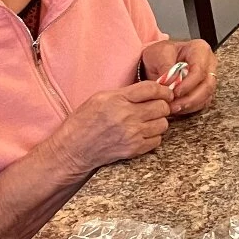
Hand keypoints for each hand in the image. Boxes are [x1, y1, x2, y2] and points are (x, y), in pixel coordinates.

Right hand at [47, 82, 173, 176]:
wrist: (73, 149)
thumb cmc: (84, 121)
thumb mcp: (100, 98)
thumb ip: (125, 93)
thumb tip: (150, 90)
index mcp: (117, 99)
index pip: (152, 89)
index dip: (163, 89)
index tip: (165, 92)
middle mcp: (126, 116)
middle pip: (162, 106)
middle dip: (162, 105)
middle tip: (156, 107)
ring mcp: (132, 134)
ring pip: (163, 124)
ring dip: (158, 121)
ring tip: (147, 121)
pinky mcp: (134, 149)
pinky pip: (157, 140)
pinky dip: (153, 136)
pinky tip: (143, 133)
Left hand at [141, 38, 217, 116]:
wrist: (158, 60)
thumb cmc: (160, 54)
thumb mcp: (159, 54)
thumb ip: (165, 67)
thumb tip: (172, 83)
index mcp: (200, 49)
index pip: (200, 70)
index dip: (188, 84)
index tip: (174, 92)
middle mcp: (209, 63)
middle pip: (207, 85)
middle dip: (190, 98)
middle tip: (174, 105)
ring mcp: (209, 77)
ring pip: (206, 95)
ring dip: (190, 104)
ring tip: (173, 108)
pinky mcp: (205, 89)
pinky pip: (203, 102)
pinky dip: (190, 107)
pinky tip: (177, 108)